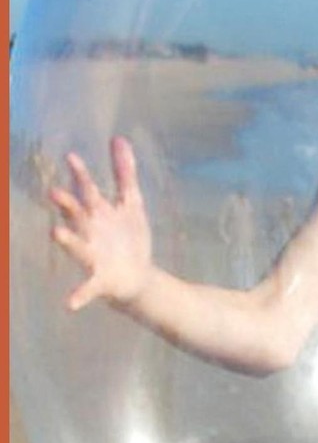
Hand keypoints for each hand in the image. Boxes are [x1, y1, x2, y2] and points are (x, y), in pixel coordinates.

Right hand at [49, 136, 153, 310]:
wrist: (138, 276)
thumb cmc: (128, 237)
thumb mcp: (131, 202)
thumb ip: (124, 172)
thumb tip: (119, 138)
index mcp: (98, 214)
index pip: (87, 191)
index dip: (81, 175)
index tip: (71, 157)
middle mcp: (90, 233)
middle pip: (77, 216)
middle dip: (66, 205)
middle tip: (53, 192)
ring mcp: (93, 256)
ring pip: (78, 247)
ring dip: (68, 241)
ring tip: (56, 233)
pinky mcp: (100, 281)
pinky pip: (87, 289)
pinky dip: (78, 296)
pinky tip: (69, 304)